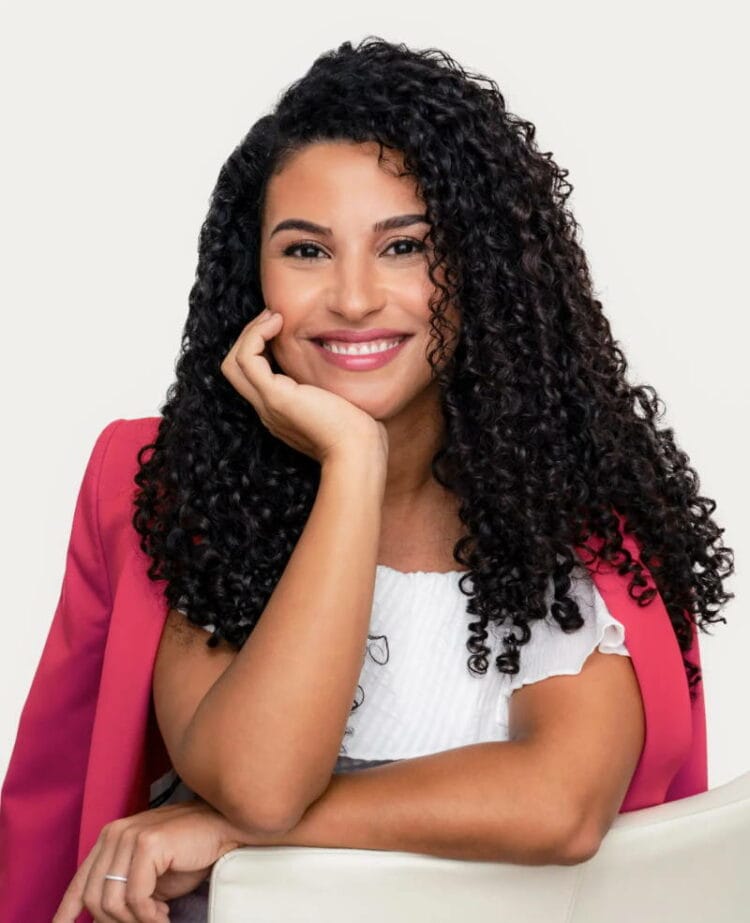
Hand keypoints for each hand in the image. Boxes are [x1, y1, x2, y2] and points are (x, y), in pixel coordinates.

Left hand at [52, 798, 256, 922]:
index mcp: (110, 838)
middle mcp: (115, 832)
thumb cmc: (189, 854)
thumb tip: (102, 920)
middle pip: (92, 899)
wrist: (224, 831)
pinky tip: (164, 914)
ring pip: (111, 902)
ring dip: (135, 921)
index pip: (80, 881)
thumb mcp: (148, 876)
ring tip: (158, 919)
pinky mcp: (147, 844)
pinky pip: (135, 897)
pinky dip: (149, 915)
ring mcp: (130, 835)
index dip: (66, 911)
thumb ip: (123, 889)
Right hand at [220, 308, 388, 464]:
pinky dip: (256, 335)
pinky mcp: (275, 397)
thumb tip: (345, 360)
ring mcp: (268, 404)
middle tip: (274, 316)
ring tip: (274, 317)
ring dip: (250, 332)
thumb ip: (330, 385)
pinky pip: (247, 359)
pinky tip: (278, 323)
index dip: (261, 347)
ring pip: (233, 362)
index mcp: (280, 411)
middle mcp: (267, 409)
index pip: (253, 376)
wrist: (359, 451)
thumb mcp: (339, 401)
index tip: (283, 327)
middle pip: (235, 368)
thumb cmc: (359, 431)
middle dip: (250, 336)